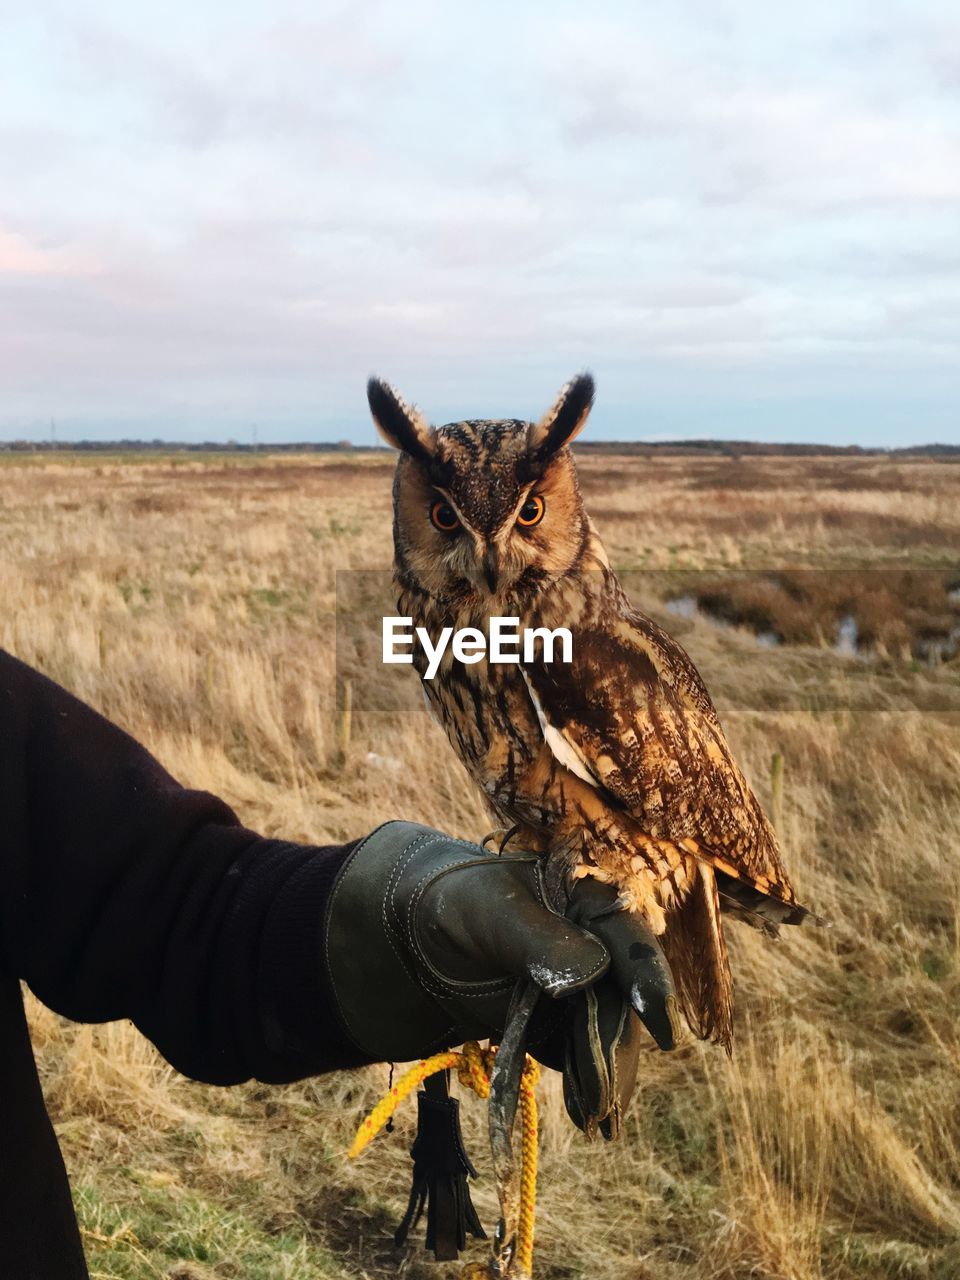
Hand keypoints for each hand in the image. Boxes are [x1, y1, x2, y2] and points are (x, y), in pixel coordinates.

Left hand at [323, 822, 681, 1136]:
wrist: (410, 934)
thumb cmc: (453, 904)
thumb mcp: (489, 911)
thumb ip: (539, 938)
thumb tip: (594, 972)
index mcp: (586, 899)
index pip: (627, 939)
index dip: (649, 982)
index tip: (662, 1028)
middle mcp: (594, 943)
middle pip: (620, 998)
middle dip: (614, 1047)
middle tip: (604, 1095)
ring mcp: (579, 987)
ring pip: (605, 1033)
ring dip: (603, 1074)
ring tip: (595, 1115)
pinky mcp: (558, 1021)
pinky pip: (579, 1054)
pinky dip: (583, 1082)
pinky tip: (584, 1112)